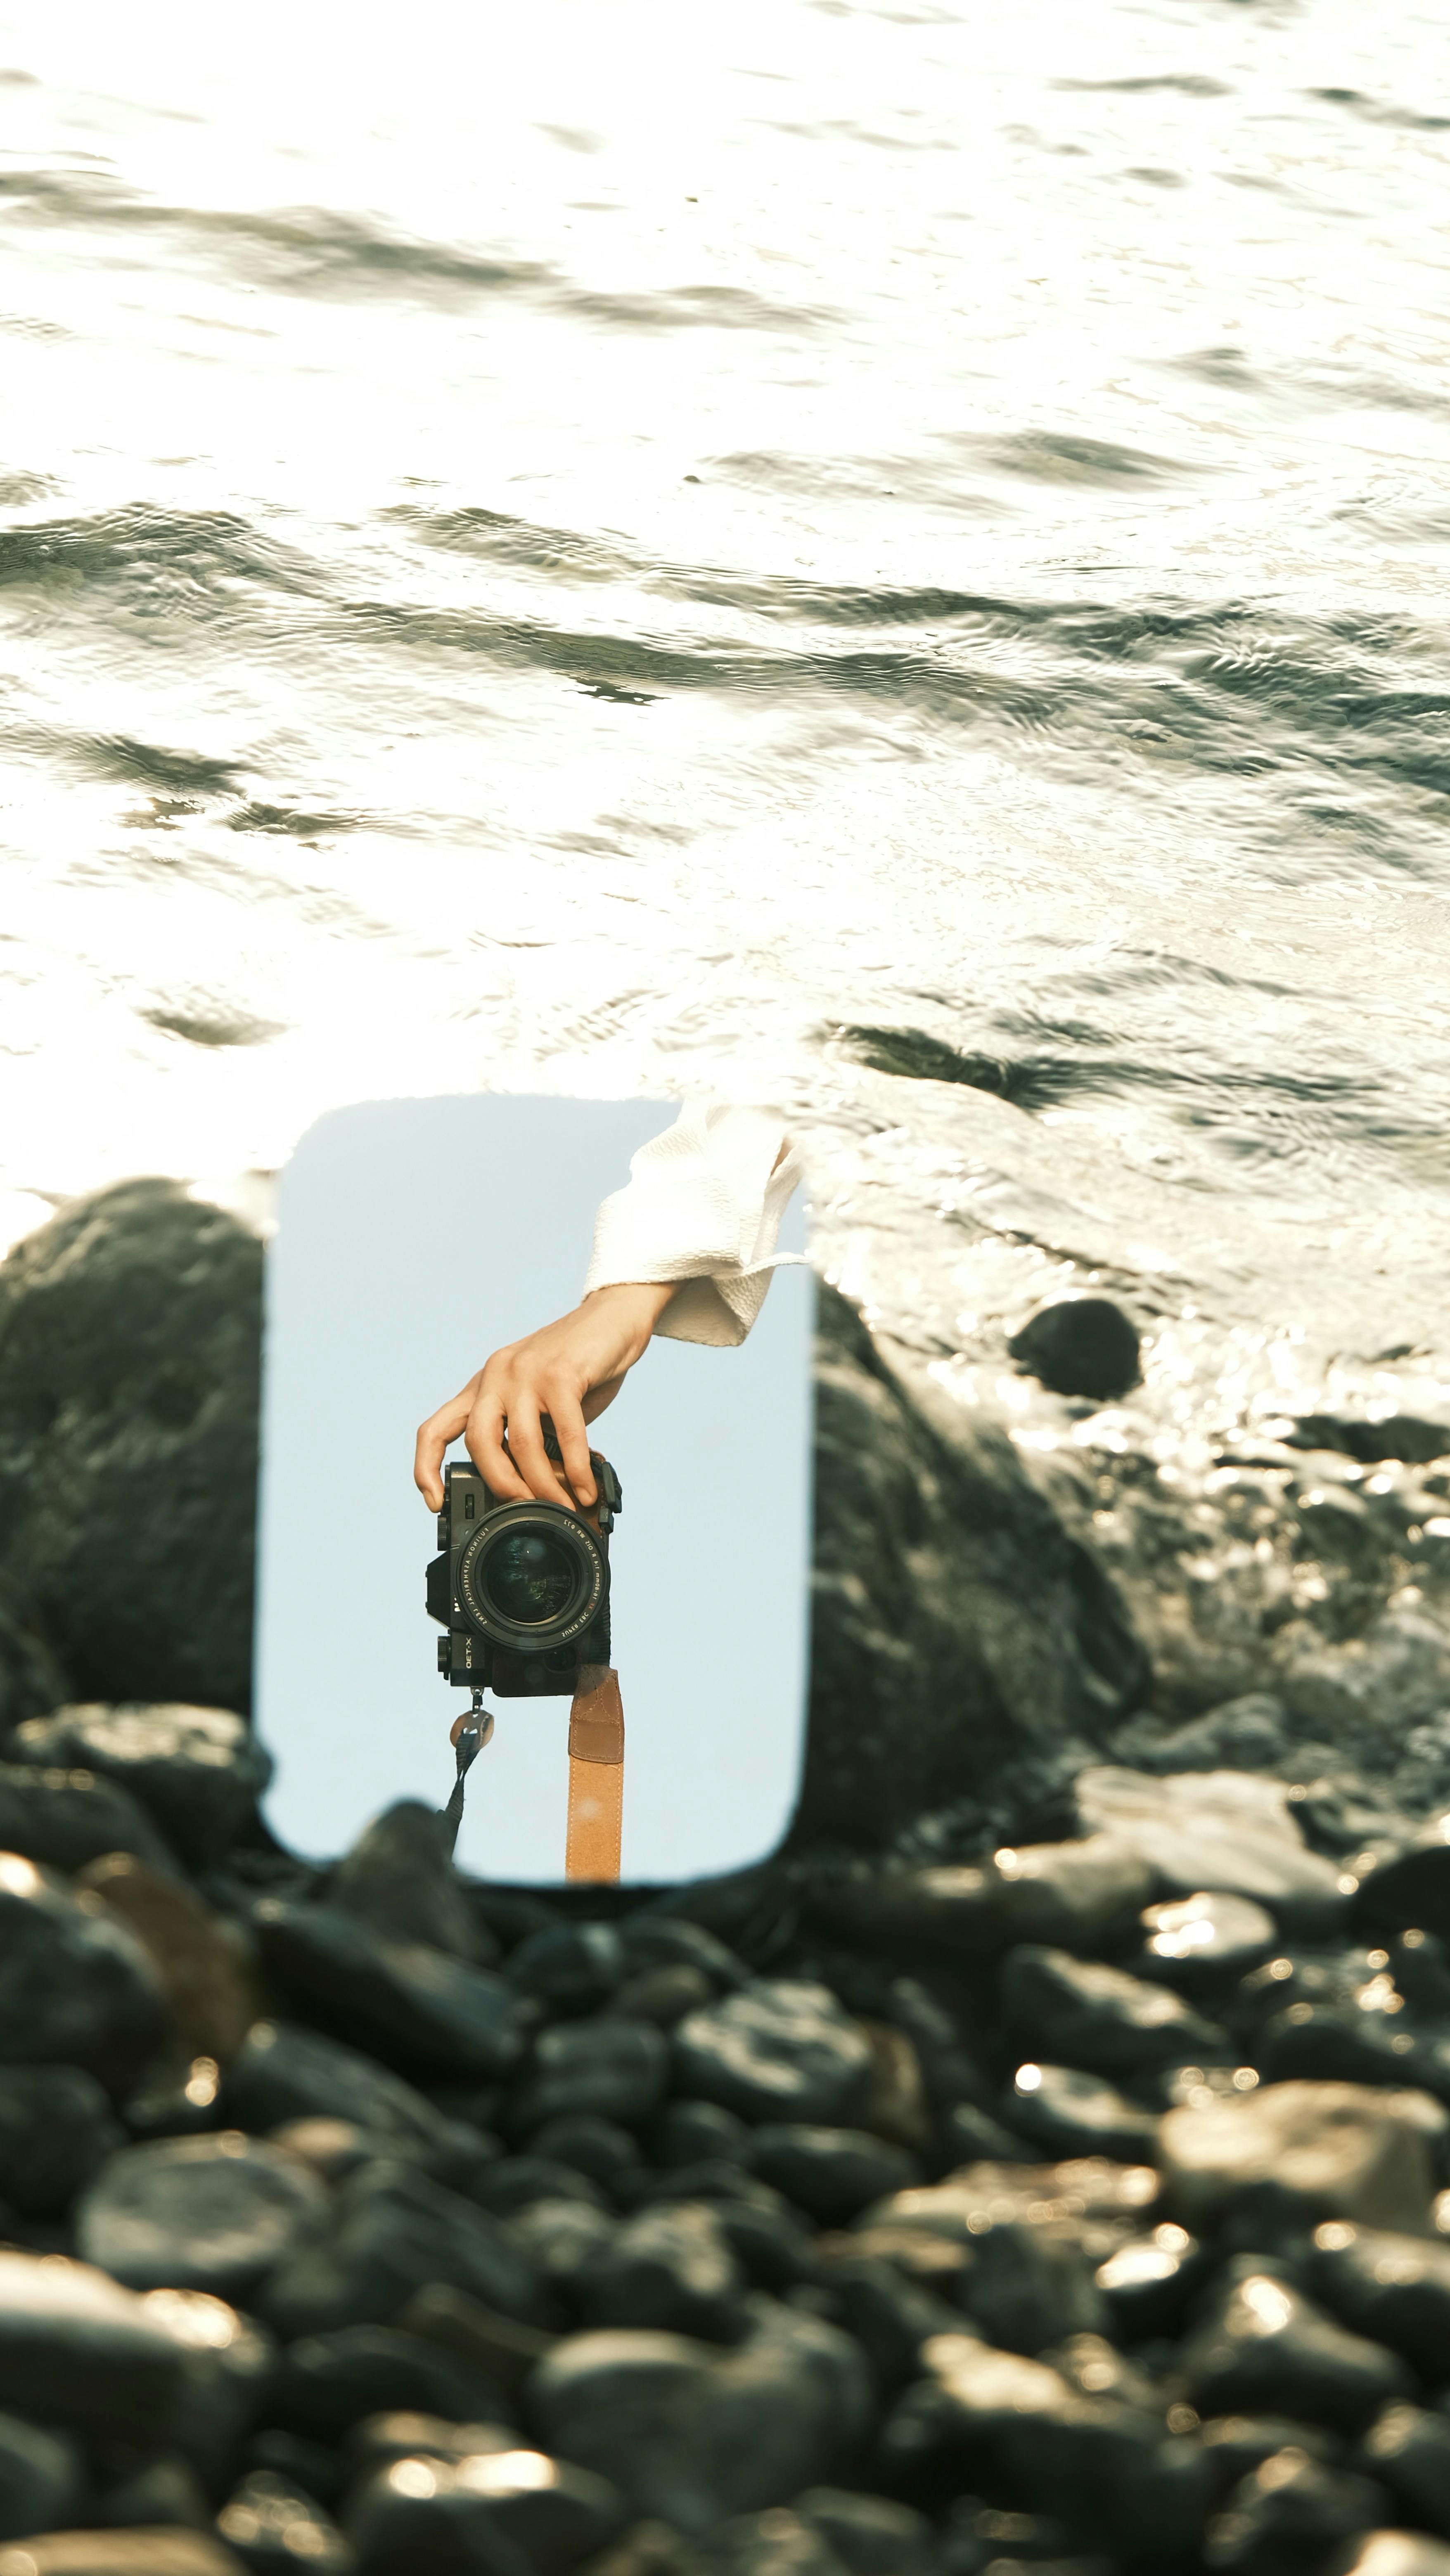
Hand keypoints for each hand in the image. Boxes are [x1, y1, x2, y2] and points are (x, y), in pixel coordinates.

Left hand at [414, 1279, 679, 1512]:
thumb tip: (534, 1490)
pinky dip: (578, 1469)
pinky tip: (586, 1488)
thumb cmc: (577, 1366)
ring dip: (545, 1485)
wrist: (613, 1318)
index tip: (434, 1503)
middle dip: (501, 1484)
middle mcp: (496, 1375)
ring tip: (565, 1504)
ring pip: (523, 1444)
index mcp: (483, 1386)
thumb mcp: (538, 1401)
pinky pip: (566, 1433)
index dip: (425, 1469)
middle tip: (524, 1507)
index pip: (435, 1429)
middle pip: (479, 1441)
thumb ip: (527, 1435)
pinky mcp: (561, 1374)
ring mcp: (526, 1372)